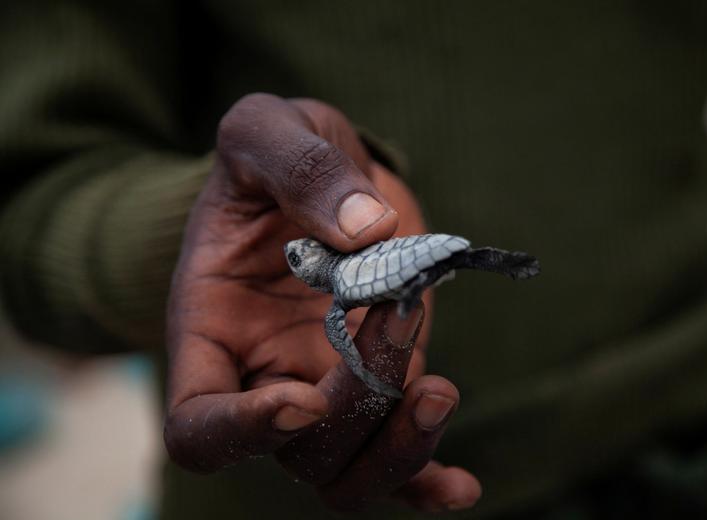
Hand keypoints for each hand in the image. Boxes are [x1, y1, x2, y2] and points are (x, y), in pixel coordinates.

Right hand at [164, 94, 480, 511]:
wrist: (317, 178)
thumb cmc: (273, 157)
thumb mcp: (268, 131)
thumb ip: (301, 169)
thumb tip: (368, 231)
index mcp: (213, 331)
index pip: (196, 425)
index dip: (240, 432)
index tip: (302, 399)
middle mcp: (264, 376)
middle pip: (295, 452)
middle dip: (354, 399)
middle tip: (397, 311)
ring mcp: (325, 389)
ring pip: (347, 473)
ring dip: (397, 445)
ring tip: (439, 388)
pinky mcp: (380, 385)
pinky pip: (396, 463)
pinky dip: (426, 482)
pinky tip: (463, 488)